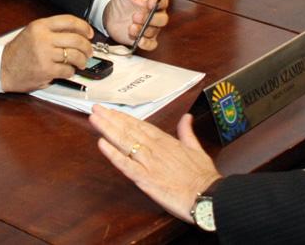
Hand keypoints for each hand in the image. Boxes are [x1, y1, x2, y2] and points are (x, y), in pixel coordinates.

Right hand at [1, 15, 93, 91]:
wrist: (2, 68)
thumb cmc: (18, 52)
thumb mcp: (32, 32)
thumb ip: (52, 30)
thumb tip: (77, 33)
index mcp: (40, 26)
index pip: (69, 21)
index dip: (84, 27)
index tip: (89, 33)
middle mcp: (43, 38)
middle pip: (76, 39)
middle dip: (87, 47)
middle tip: (89, 51)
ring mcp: (45, 54)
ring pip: (75, 55)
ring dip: (82, 61)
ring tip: (81, 63)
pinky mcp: (46, 70)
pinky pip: (68, 70)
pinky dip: (71, 71)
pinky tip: (66, 71)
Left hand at [89, 106, 221, 222]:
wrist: (210, 195)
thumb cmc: (204, 175)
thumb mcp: (197, 148)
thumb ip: (187, 132)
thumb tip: (186, 117)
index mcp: (166, 141)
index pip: (140, 125)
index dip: (124, 118)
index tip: (111, 111)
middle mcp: (154, 149)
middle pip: (129, 130)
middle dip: (111, 119)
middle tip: (96, 109)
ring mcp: (148, 163)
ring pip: (124, 143)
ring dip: (108, 130)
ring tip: (95, 119)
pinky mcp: (146, 179)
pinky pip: (126, 165)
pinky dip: (113, 154)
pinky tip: (101, 145)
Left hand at [103, 0, 168, 49]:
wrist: (112, 15)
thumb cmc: (122, 0)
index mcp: (153, 2)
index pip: (163, 2)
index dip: (159, 3)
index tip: (150, 3)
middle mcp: (155, 16)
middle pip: (163, 19)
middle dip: (151, 19)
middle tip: (135, 16)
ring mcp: (151, 28)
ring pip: (154, 32)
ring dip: (143, 30)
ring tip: (131, 27)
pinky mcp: (145, 39)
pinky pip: (151, 44)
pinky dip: (146, 44)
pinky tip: (139, 40)